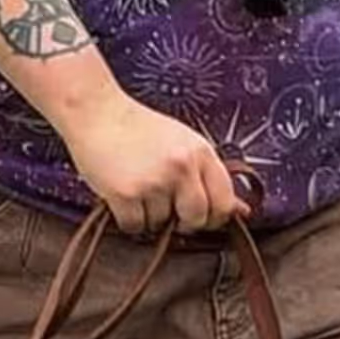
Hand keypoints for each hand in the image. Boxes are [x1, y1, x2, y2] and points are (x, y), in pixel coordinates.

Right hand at [57, 93, 247, 234]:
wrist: (95, 111)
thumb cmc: (140, 129)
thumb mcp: (185, 144)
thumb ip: (210, 176)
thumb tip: (243, 211)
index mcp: (202, 153)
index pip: (224, 203)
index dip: (214, 217)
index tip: (201, 216)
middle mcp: (182, 167)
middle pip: (196, 219)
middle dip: (183, 222)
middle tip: (166, 207)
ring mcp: (154, 181)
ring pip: (162, 225)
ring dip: (150, 216)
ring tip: (139, 188)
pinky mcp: (126, 193)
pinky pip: (136, 227)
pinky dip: (129, 220)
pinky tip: (123, 197)